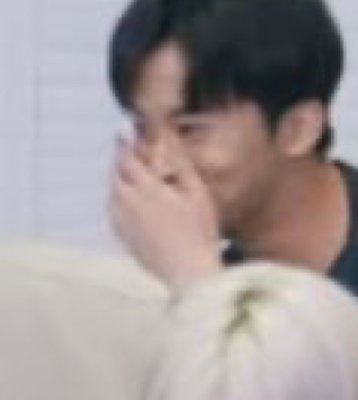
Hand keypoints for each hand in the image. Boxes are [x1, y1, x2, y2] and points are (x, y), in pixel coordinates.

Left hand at [109, 132, 221, 289]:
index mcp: (147, 190)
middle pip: (114, 175)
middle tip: (124, 151)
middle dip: (118, 159)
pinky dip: (116, 200)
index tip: (124, 133)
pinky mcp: (124, 238)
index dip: (124, 144)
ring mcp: (124, 223)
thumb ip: (182, 165)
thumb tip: (172, 145)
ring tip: (126, 174)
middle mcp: (129, 204)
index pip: (128, 160)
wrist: (189, 271)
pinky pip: (113, 212)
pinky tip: (126, 202)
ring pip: (112, 193)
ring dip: (116, 179)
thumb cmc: (199, 232)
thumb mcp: (197, 193)